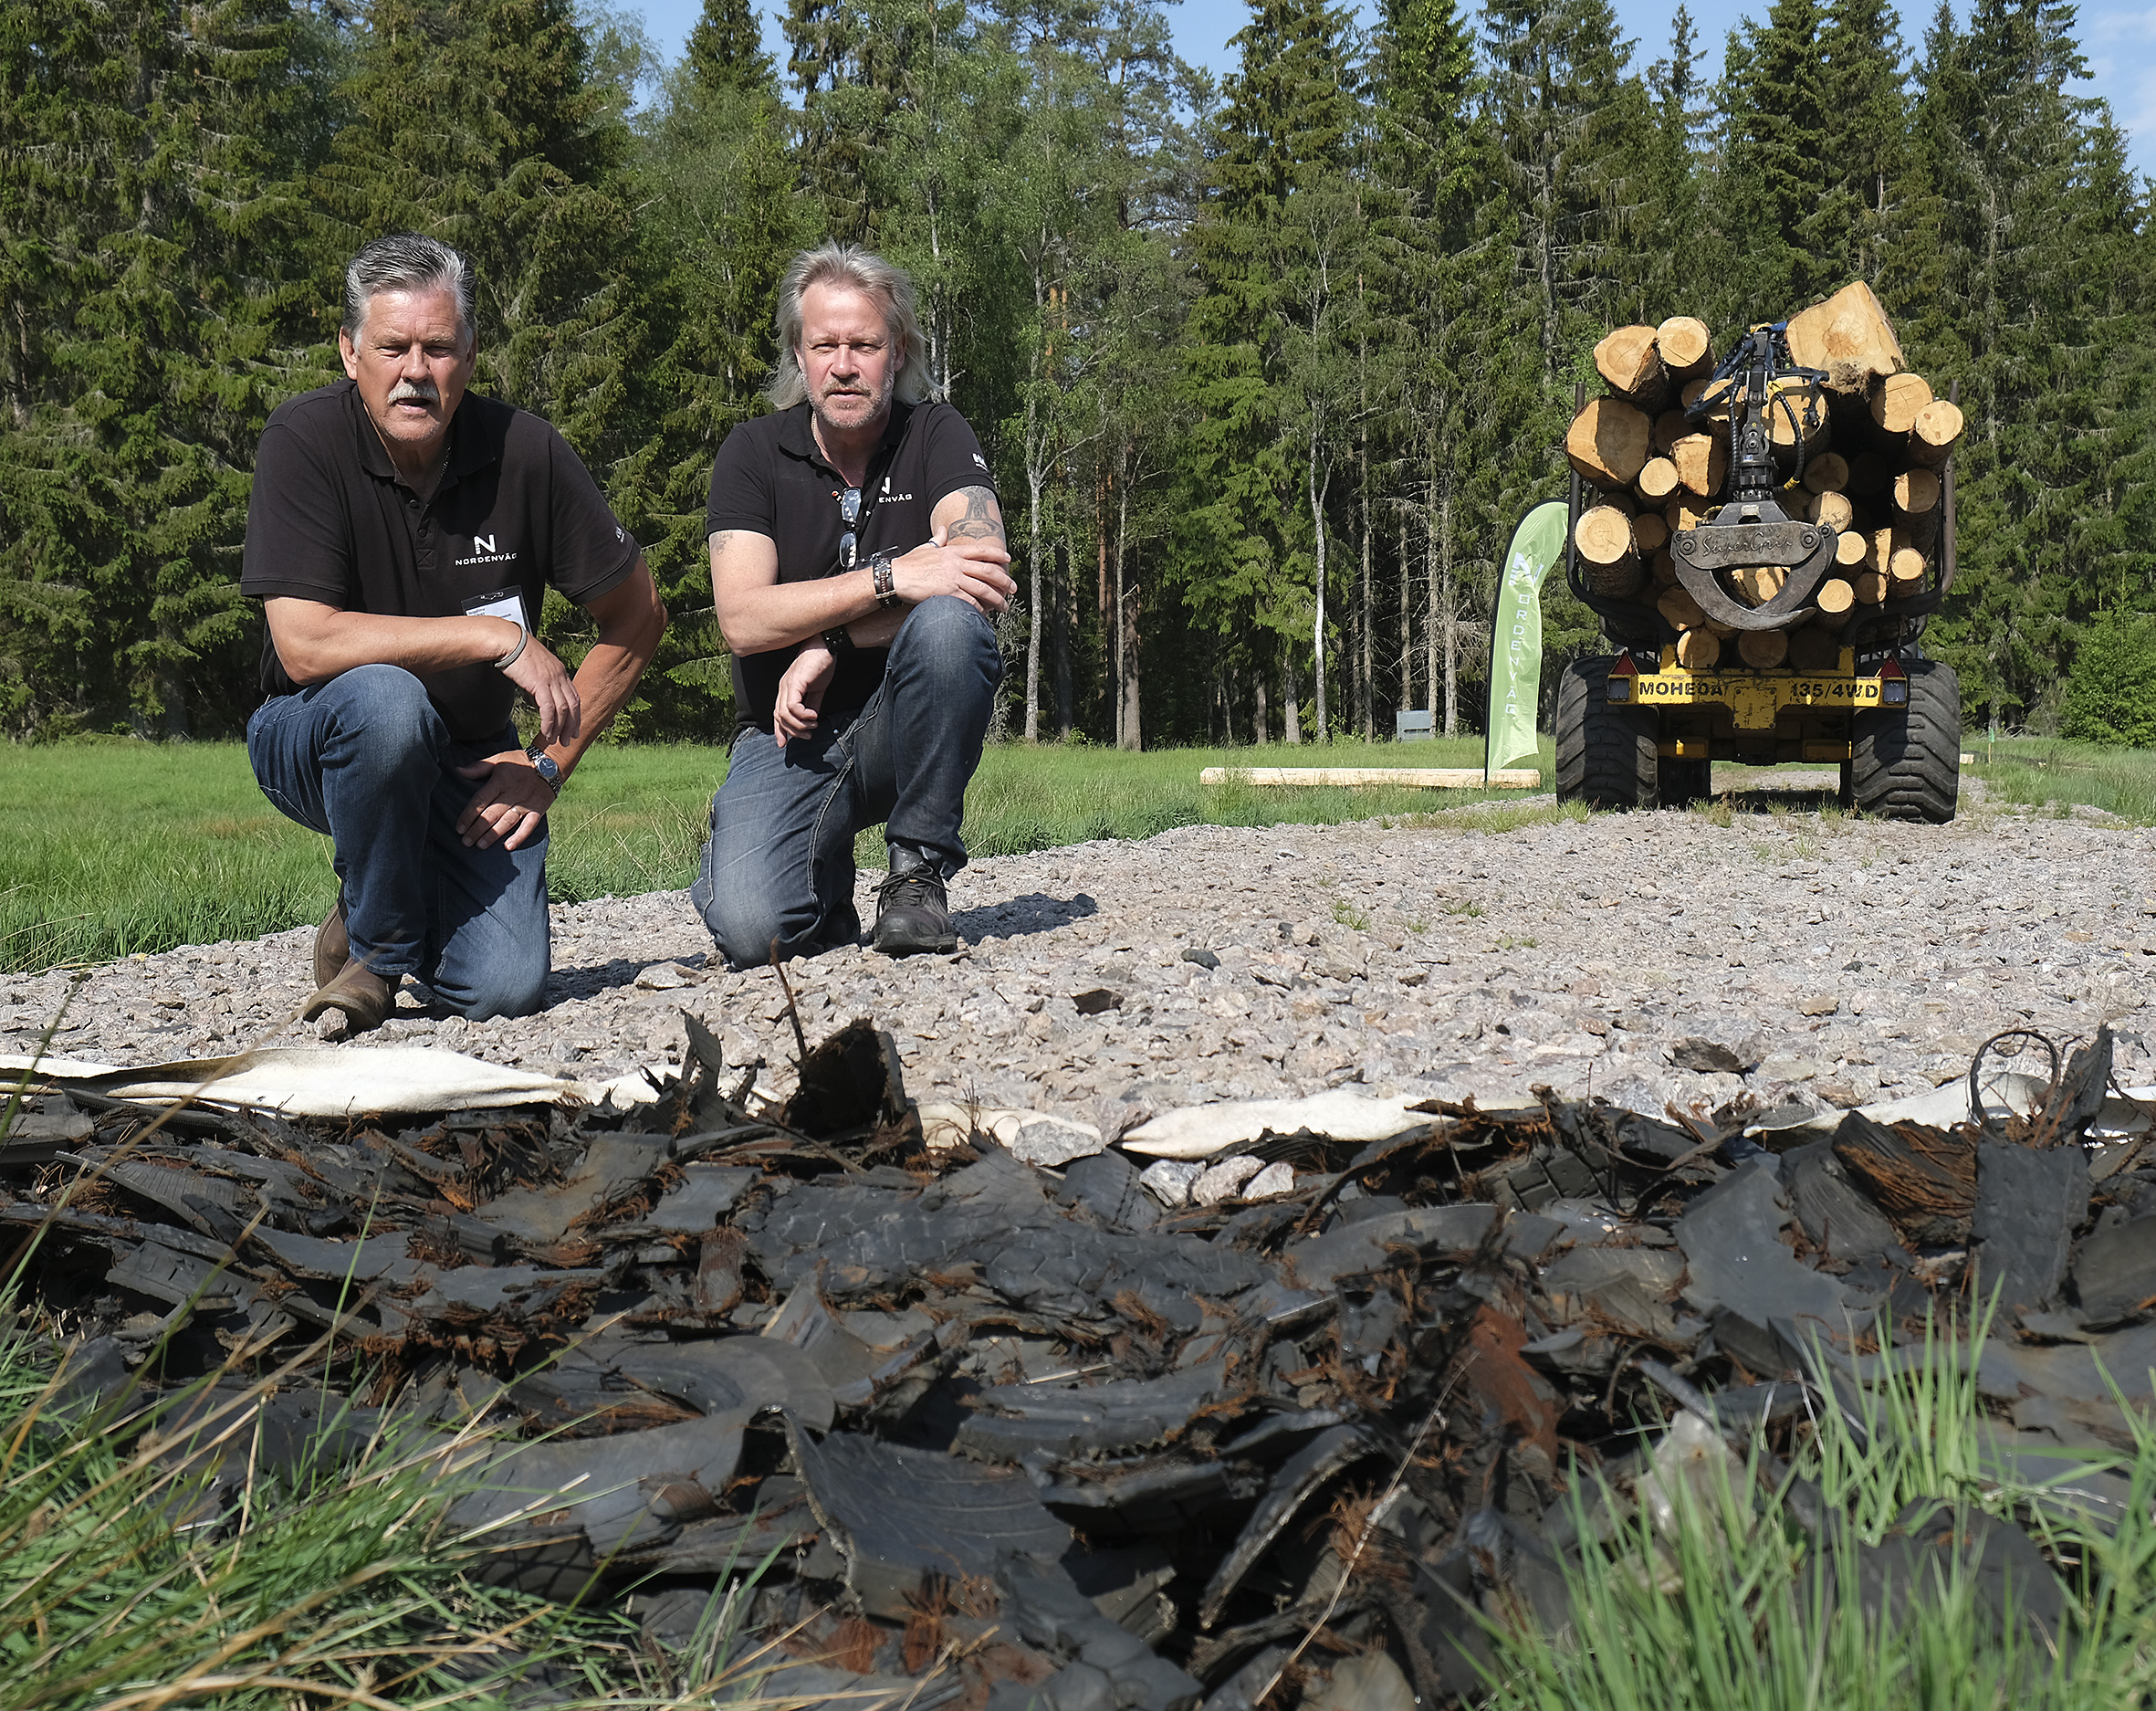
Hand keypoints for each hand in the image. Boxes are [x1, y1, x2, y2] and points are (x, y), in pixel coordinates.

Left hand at [455, 752, 556, 849]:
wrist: (550, 763)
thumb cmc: (520, 762)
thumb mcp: (499, 759)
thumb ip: (478, 767)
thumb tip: (458, 771)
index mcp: (500, 781)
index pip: (480, 800)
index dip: (468, 815)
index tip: (459, 828)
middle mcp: (512, 793)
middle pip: (491, 814)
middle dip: (477, 829)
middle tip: (466, 841)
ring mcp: (526, 802)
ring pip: (507, 821)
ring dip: (493, 834)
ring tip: (480, 845)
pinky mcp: (538, 809)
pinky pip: (529, 825)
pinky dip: (519, 836)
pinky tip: (508, 846)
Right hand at [499, 632, 580, 747]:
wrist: (507, 641)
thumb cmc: (516, 653)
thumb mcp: (535, 669)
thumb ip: (540, 683)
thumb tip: (538, 698)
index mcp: (560, 672)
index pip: (574, 697)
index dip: (575, 714)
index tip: (573, 727)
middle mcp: (560, 676)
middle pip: (573, 705)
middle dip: (571, 725)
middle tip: (568, 739)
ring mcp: (551, 680)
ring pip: (563, 709)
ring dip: (560, 728)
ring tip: (555, 740)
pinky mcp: (540, 684)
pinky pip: (549, 709)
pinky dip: (549, 723)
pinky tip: (546, 732)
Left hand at [774, 643, 836, 744]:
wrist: (826, 646)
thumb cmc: (821, 664)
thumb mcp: (817, 689)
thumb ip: (812, 704)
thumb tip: (811, 720)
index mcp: (786, 690)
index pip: (777, 714)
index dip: (780, 730)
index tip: (786, 744)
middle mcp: (783, 688)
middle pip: (779, 717)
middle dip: (792, 732)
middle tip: (807, 736)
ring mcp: (788, 685)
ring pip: (784, 714)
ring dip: (799, 725)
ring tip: (813, 726)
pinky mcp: (795, 683)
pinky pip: (793, 706)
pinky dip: (803, 715)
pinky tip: (813, 716)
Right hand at [891, 524, 1016, 616]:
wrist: (896, 577)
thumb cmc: (908, 564)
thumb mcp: (925, 547)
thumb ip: (938, 539)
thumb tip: (943, 529)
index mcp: (953, 552)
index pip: (980, 551)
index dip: (997, 555)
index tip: (1008, 559)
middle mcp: (956, 564)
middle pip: (988, 571)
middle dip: (1004, 580)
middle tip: (1013, 588)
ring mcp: (954, 579)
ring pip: (983, 589)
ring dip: (997, 599)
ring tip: (1004, 606)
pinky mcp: (948, 593)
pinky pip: (970, 602)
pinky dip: (979, 609)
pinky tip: (984, 614)